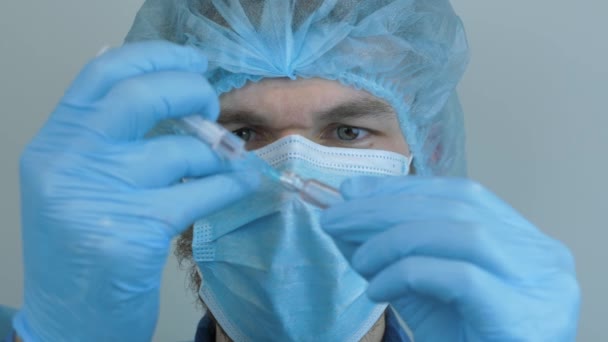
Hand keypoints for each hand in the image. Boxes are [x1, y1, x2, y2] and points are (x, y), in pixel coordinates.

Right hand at [13, 41, 258, 340]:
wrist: (68, 320)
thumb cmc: (81, 249)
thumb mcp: (77, 183)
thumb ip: (109, 138)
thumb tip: (167, 89)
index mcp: (55, 143)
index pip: (102, 74)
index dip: (154, 57)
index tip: (192, 60)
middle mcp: (69, 161)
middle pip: (141, 96)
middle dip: (190, 92)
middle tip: (210, 106)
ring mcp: (101, 196)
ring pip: (183, 150)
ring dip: (217, 155)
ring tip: (223, 165)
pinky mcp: (137, 231)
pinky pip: (204, 190)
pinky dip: (231, 183)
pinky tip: (241, 183)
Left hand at [321, 176, 579, 340]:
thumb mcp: (422, 293)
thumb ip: (392, 254)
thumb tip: (345, 217)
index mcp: (522, 241)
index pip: (460, 194)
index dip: (403, 188)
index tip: (353, 190)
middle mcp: (541, 254)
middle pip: (455, 206)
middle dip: (386, 207)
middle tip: (335, 218)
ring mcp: (538, 282)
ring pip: (458, 231)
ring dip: (392, 239)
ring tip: (357, 260)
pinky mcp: (521, 313)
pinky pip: (456, 276)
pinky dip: (406, 274)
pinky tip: (376, 290)